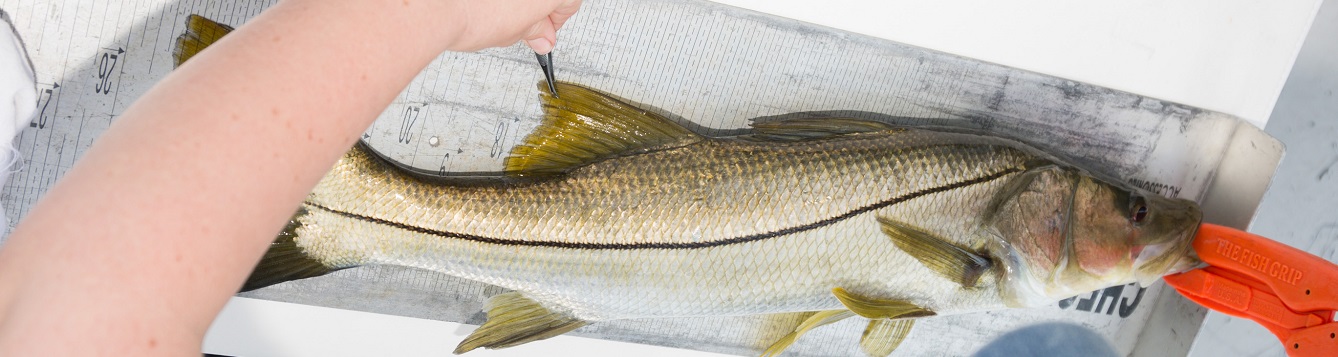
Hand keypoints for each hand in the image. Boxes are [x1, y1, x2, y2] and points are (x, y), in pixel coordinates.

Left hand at [445, 0, 582, 53]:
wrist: (435, 2)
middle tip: (517, 23)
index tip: (541, 31)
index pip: (570, 3)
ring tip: (493, 8)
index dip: (554, 22)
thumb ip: (535, 31)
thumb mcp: (514, 33)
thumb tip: (541, 36)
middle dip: (533, 5)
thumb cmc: (473, 12)